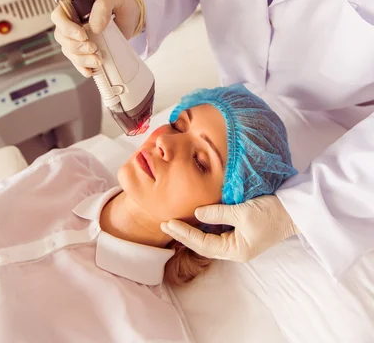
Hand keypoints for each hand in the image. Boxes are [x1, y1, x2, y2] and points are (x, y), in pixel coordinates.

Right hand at [51, 0, 143, 76]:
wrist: (131, 17)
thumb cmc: (119, 3)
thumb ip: (102, 6)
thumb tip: (94, 26)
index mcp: (73, 6)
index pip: (58, 17)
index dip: (66, 28)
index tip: (82, 35)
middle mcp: (72, 22)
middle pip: (62, 37)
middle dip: (76, 46)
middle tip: (93, 48)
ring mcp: (77, 37)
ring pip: (69, 51)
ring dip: (82, 59)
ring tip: (98, 59)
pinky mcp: (85, 50)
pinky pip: (78, 61)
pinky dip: (83, 67)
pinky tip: (91, 70)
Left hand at [161, 195, 298, 260]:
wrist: (296, 210)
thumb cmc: (271, 212)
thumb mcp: (243, 212)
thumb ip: (218, 213)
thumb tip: (197, 213)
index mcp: (236, 251)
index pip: (202, 243)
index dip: (184, 234)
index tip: (168, 224)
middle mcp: (236, 250)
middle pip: (204, 244)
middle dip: (184, 235)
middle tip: (165, 224)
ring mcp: (240, 242)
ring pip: (210, 239)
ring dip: (193, 231)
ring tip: (176, 223)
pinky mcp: (244, 232)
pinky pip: (219, 232)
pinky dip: (206, 227)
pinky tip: (196, 220)